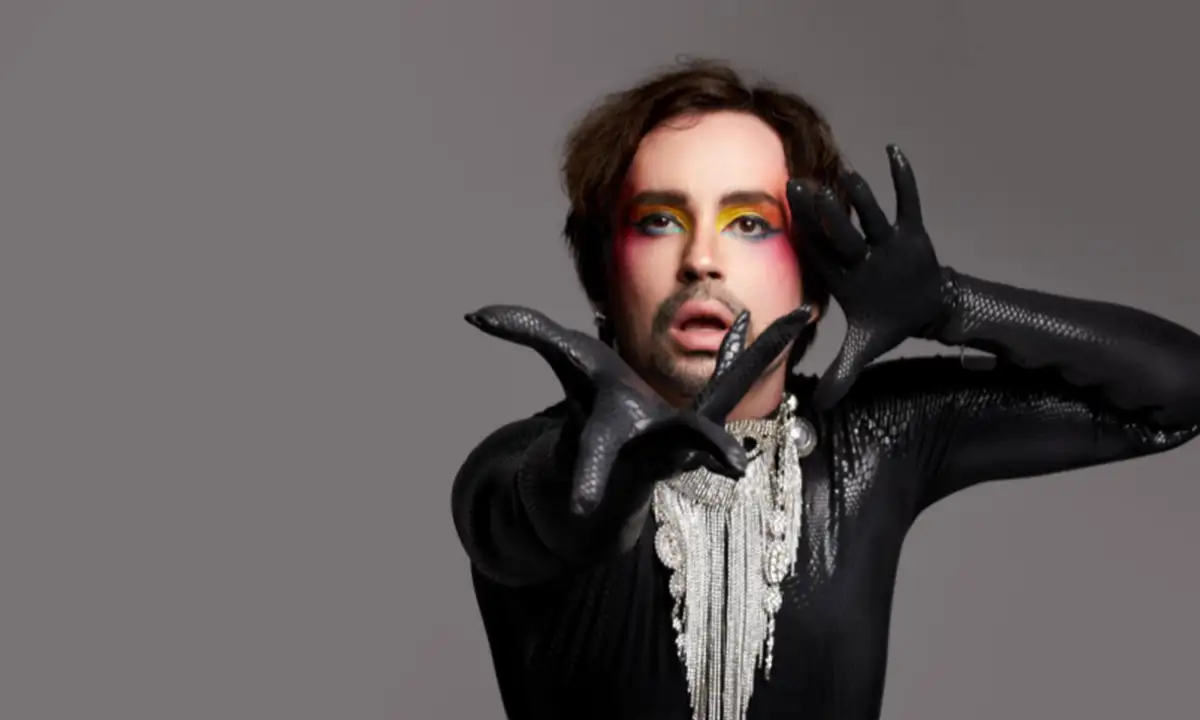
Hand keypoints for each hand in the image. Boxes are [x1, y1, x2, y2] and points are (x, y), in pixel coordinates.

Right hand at [464, 304, 813, 514]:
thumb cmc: (590, 417)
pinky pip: (737, 379)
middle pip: (684, 444)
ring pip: (729, 400)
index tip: (582, 505)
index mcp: (610, 440)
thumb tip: (473, 312)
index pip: (589, 455)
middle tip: (734, 466)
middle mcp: (656, 445)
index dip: (581, 476)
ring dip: (757, 362)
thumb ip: (524, 337)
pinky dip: (756, 349)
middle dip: (706, 450)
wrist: (622, 464)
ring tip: (795, 320)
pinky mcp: (709, 418)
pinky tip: (792, 318)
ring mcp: (689, 435)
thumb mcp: (559, 374)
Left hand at [787, 144, 948, 410]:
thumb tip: (823, 404)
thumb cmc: (887, 321)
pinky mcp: (913, 233)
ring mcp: (886, 242)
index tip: (782, 221)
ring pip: (871, 215)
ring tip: (846, 174)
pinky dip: (903, 179)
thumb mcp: (863, 349)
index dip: (802, 238)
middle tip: (798, 187)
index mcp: (844, 276)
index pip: (819, 254)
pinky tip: (893, 153)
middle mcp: (860, 254)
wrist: (923, 309)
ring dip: (860, 197)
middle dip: (821, 212)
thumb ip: (841, 372)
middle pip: (839, 230)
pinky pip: (908, 202)